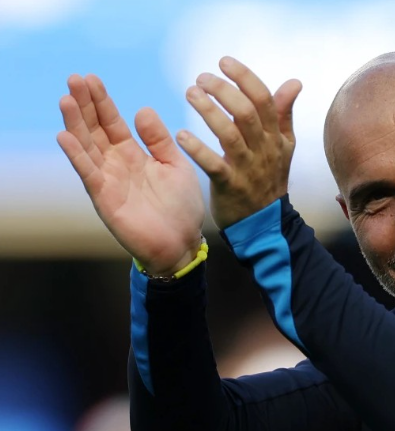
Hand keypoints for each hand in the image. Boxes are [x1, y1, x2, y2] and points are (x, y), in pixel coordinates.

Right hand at [57, 75, 204, 274]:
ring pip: (87, 147)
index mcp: (133, 154)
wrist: (183, 242)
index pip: (112, 122)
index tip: (91, 78)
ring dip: (75, 124)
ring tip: (66, 99)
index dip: (102, 101)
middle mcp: (116, 164)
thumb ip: (159, 139)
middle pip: (95, 129)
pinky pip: (88, 173)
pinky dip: (77, 156)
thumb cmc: (181, 207)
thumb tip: (142, 109)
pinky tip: (65, 136)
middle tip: (74, 78)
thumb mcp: (175, 165)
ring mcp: (108, 180)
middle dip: (84, 105)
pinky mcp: (105, 198)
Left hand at [176, 56, 301, 228]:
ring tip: (190, 94)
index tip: (223, 62)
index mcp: (276, 137)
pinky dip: (197, 149)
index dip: (244, 77)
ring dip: (208, 111)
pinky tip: (182, 135)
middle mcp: (264, 150)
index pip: (264, 100)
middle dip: (222, 90)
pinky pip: (214, 165)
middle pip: (246, 113)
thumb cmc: (269, 180)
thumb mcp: (283, 147)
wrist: (265, 223)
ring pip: (230, 135)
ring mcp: (248, 169)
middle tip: (200, 78)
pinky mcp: (230, 187)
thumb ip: (284, 113)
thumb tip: (294, 82)